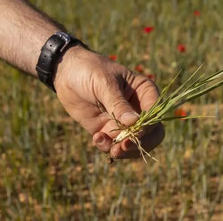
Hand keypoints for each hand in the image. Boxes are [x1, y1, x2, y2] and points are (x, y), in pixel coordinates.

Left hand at [53, 45, 164, 159]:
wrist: (67, 73)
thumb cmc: (91, 70)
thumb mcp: (105, 83)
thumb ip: (118, 104)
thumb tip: (133, 124)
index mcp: (145, 93)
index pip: (155, 115)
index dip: (147, 127)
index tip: (134, 132)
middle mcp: (139, 109)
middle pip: (151, 134)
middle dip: (139, 144)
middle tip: (122, 147)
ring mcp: (124, 122)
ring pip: (134, 144)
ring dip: (123, 151)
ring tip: (110, 149)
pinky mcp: (109, 130)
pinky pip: (114, 145)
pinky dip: (108, 147)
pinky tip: (97, 138)